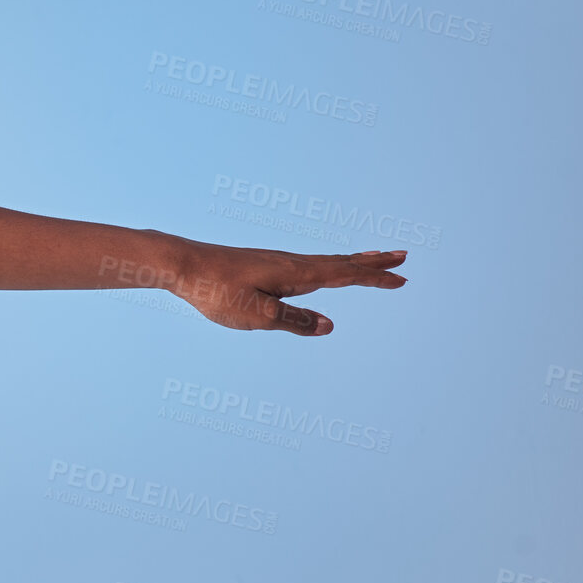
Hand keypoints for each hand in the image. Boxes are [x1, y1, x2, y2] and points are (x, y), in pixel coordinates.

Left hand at [161, 237, 406, 335]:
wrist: (180, 265)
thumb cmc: (216, 291)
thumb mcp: (257, 315)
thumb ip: (294, 322)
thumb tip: (330, 326)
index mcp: (296, 274)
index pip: (345, 275)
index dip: (375, 277)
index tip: (402, 277)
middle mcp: (291, 263)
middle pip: (341, 262)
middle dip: (373, 262)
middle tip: (402, 256)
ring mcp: (276, 261)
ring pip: (324, 261)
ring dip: (353, 260)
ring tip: (372, 257)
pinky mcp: (262, 264)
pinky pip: (306, 263)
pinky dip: (326, 263)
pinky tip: (320, 270)